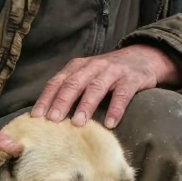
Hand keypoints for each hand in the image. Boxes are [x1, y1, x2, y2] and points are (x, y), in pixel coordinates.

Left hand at [31, 45, 181, 129]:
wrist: (144, 57)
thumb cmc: (110, 72)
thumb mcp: (88, 74)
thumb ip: (72, 87)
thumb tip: (49, 114)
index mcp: (79, 66)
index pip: (58, 81)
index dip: (46, 98)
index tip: (36, 116)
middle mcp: (93, 66)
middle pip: (74, 84)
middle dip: (62, 102)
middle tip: (52, 120)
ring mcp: (113, 71)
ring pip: (96, 87)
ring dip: (85, 105)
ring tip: (77, 123)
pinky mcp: (131, 79)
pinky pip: (122, 95)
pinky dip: (116, 109)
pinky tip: (110, 123)